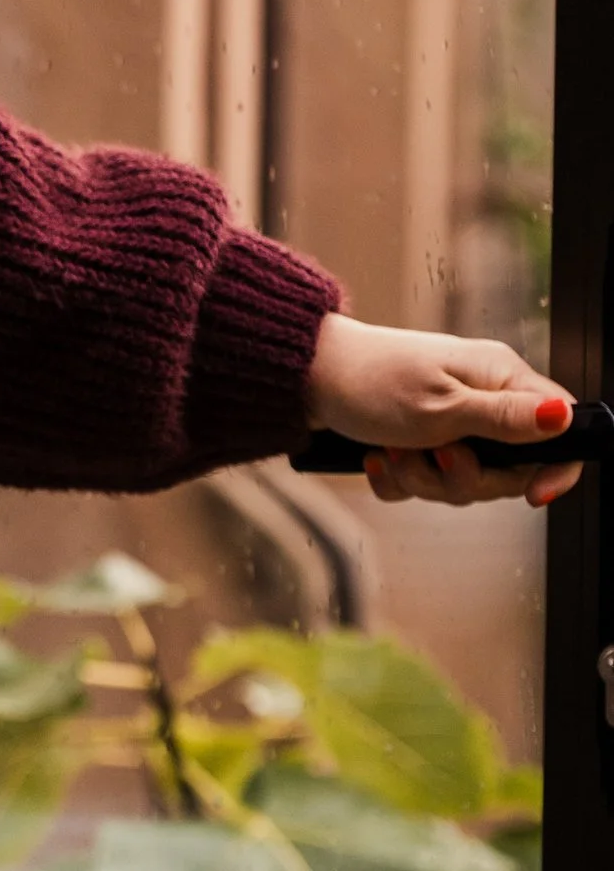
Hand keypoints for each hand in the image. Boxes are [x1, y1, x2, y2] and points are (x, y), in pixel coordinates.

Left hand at [305, 314, 580, 508]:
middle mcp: (482, 399)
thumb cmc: (372, 381)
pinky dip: (399, 478)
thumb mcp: (443, 407)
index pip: (560, 426)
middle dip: (466, 479)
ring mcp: (450, 421)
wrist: (305, 376)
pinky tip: (377, 457)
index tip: (532, 495)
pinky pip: (424, 481)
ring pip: (462, 481)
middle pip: (508, 469)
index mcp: (499, 379)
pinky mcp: (417, 439)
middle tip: (433, 455)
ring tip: (393, 450)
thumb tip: (564, 417)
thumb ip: (505, 420)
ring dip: (423, 478)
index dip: (556, 466)